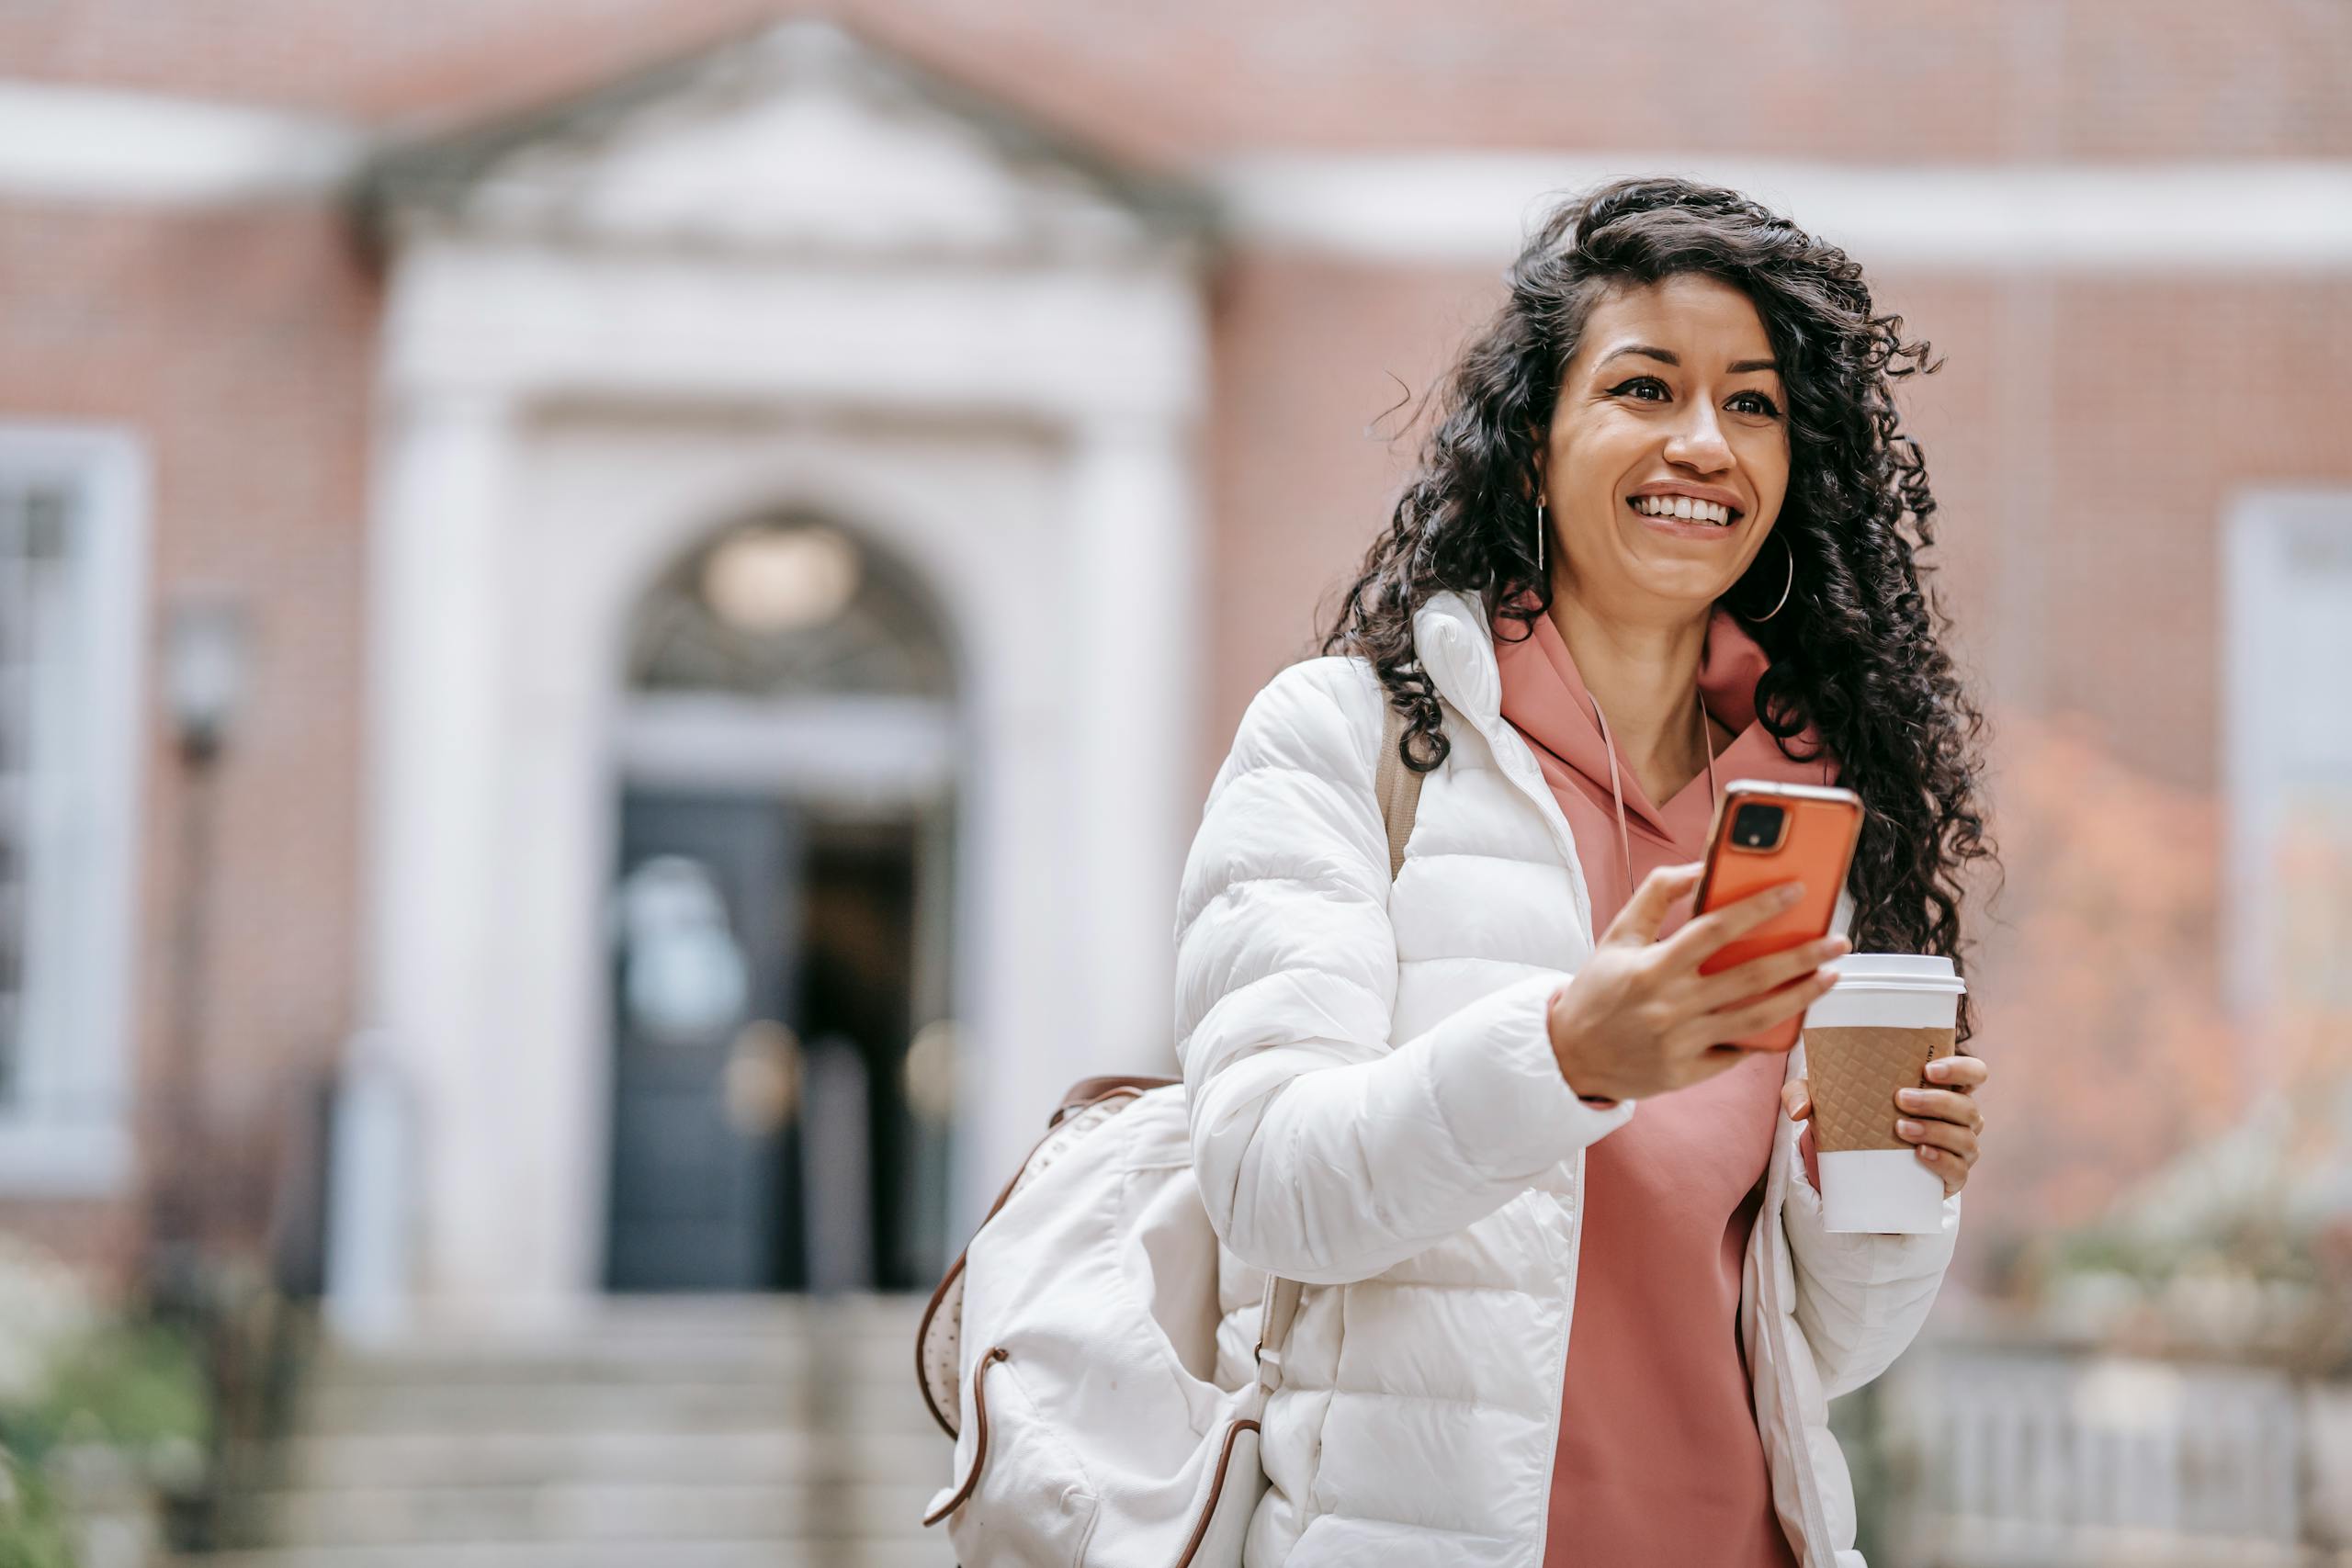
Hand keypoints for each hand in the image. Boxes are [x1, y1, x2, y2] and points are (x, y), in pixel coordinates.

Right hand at [1545, 862, 1849, 1104]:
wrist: (1568, 1056)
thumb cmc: (1597, 989)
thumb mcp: (1617, 936)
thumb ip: (1657, 895)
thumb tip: (1702, 866)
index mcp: (1652, 967)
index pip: (1716, 929)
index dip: (1759, 907)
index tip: (1796, 889)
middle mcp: (1670, 1007)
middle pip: (1750, 977)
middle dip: (1801, 956)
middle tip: (1837, 940)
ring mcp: (1682, 1044)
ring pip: (1756, 1018)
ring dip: (1801, 996)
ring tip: (1831, 976)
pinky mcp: (1688, 1073)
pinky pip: (1738, 1052)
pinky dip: (1767, 1034)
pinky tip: (1793, 1014)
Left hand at [1781, 1051, 1989, 1197]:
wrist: (1861, 1164)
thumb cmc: (1855, 1116)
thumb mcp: (1826, 1100)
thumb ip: (1803, 1093)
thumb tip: (1799, 1109)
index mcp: (1943, 1088)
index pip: (1973, 1072)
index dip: (1960, 1067)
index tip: (1928, 1068)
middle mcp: (1960, 1117)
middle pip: (1968, 1106)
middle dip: (1937, 1100)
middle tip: (1901, 1099)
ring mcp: (1960, 1148)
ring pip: (1965, 1137)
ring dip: (1936, 1130)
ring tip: (1901, 1128)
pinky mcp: (1952, 1178)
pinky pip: (1959, 1171)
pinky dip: (1942, 1161)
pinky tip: (1920, 1154)